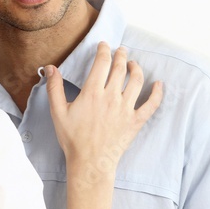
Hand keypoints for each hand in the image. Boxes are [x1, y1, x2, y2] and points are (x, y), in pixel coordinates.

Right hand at [45, 42, 161, 176]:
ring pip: (136, 80)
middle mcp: (111, 97)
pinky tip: (159, 84)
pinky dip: (157, 93)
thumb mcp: (58, 112)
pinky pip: (151, 104)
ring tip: (133, 63)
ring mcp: (126, 108)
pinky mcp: (136, 121)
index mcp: (92, 92)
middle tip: (120, 50)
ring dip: (136, 68)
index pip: (102, 63)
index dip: (104, 50)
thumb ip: (54, 88)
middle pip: (120, 68)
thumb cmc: (73, 139)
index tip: (104, 45)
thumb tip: (50, 68)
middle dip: (121, 55)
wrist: (90, 163)